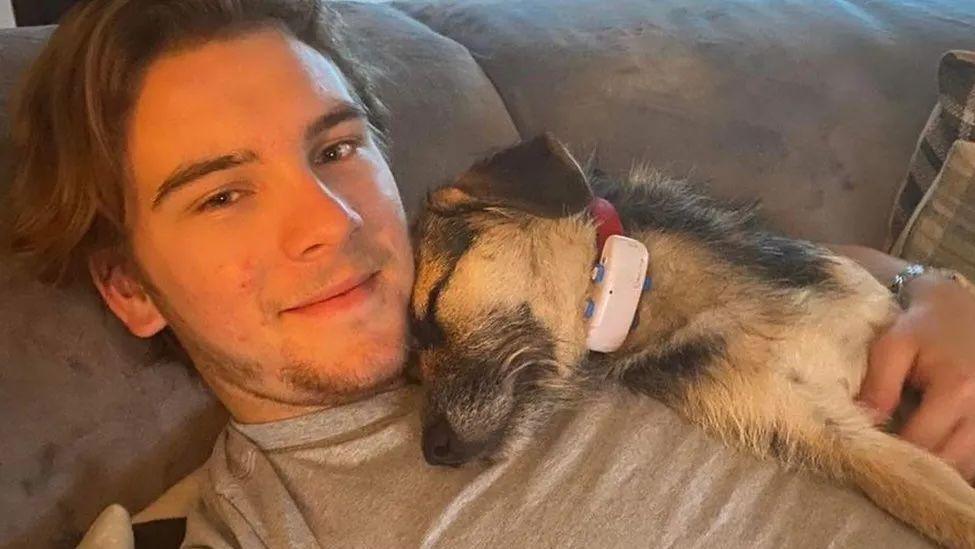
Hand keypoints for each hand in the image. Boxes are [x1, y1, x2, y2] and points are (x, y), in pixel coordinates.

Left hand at [858, 273, 974, 480]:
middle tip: (888, 453)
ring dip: (938, 463)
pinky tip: (934, 442)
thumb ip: (878, 386)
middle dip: (915, 464)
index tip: (870, 449)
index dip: (893, 452)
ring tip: (910, 445)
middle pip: (947, 462)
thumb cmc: (923, 327)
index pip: (921, 443)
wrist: (962, 308)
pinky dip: (955, 457)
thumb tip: (866, 425)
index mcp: (958, 390)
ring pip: (966, 466)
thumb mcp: (892, 347)